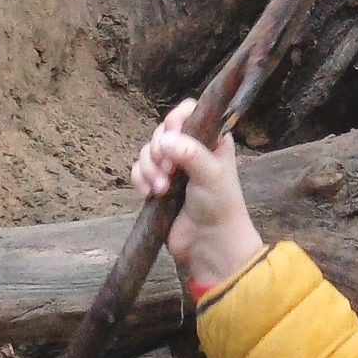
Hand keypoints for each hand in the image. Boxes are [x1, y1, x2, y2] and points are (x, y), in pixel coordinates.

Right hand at [130, 99, 263, 290]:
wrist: (208, 245)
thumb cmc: (219, 205)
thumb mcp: (211, 174)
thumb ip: (191, 153)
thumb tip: (165, 141)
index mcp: (209, 139)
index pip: (188, 112)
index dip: (176, 119)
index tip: (172, 133)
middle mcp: (189, 148)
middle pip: (162, 132)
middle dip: (159, 150)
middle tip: (169, 171)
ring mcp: (172, 168)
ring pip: (148, 152)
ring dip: (149, 168)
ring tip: (161, 189)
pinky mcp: (157, 185)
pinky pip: (138, 171)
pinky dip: (140, 180)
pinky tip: (149, 194)